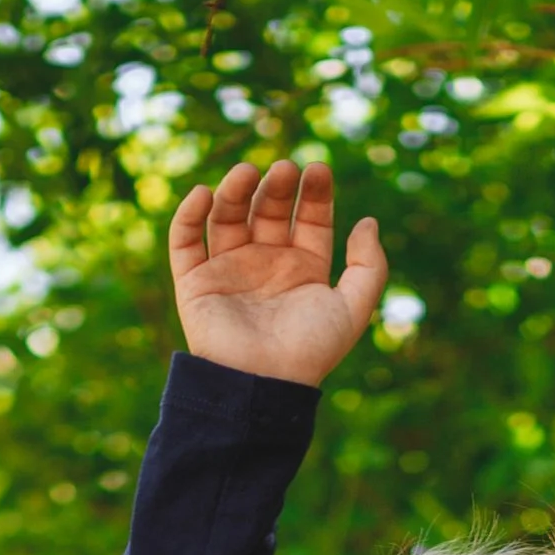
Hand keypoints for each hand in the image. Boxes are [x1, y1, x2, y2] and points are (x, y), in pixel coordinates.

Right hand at [168, 157, 386, 389]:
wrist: (261, 385)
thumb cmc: (309, 352)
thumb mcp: (353, 310)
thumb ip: (369, 267)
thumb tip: (368, 221)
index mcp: (303, 269)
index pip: (310, 219)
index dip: (315, 193)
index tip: (318, 170)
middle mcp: (266, 265)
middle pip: (269, 210)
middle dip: (277, 186)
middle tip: (284, 169)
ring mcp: (229, 271)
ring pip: (227, 217)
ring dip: (235, 190)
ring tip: (247, 173)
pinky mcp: (195, 282)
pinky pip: (184, 241)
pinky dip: (189, 215)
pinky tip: (204, 194)